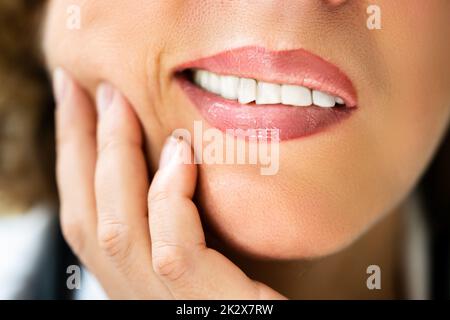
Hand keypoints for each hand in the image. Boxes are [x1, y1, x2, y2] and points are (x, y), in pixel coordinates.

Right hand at [53, 69, 285, 298]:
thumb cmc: (269, 290)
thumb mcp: (211, 250)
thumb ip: (181, 218)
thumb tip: (166, 156)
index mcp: (139, 283)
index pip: (88, 219)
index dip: (74, 160)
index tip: (75, 102)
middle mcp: (141, 300)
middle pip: (89, 219)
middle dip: (81, 147)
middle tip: (86, 85)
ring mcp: (169, 308)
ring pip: (118, 231)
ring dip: (116, 159)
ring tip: (122, 105)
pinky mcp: (210, 308)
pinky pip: (174, 254)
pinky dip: (170, 200)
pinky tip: (183, 153)